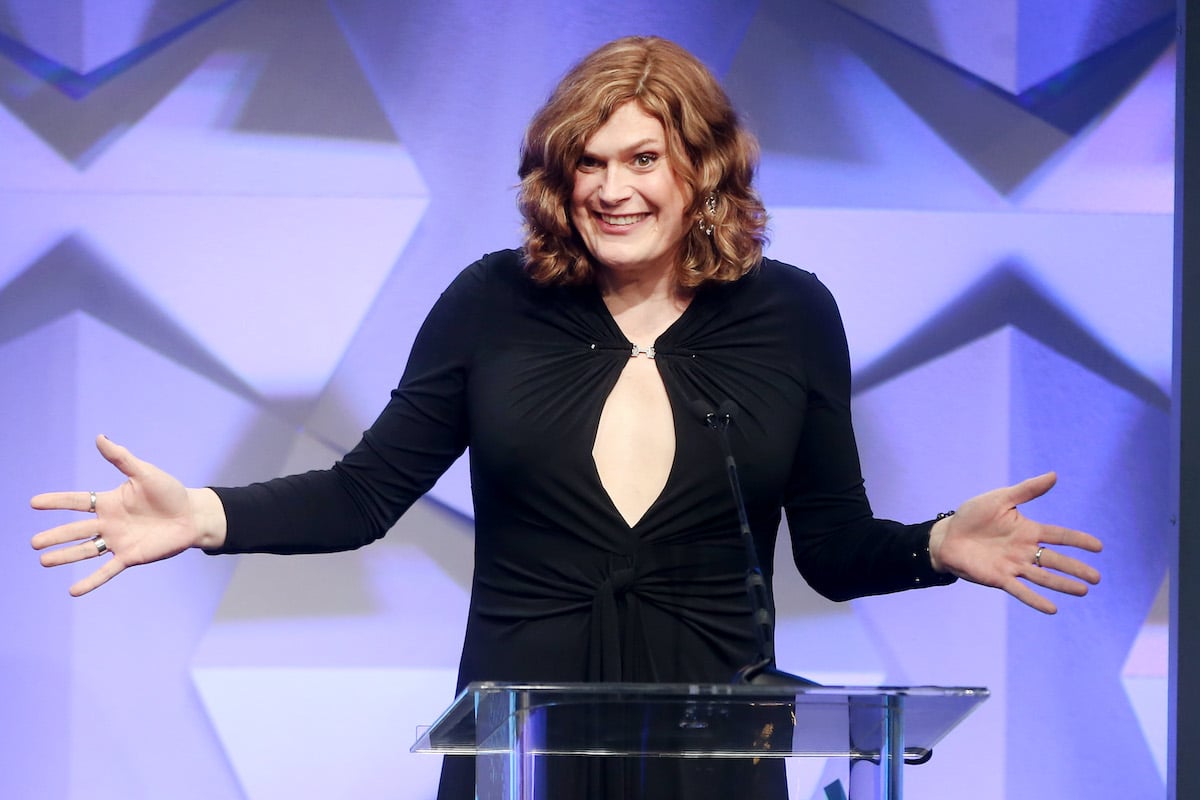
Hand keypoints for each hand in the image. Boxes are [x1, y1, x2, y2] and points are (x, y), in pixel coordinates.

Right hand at [30, 435, 224, 596]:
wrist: (192, 515)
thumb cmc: (170, 492)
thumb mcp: (145, 473)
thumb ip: (121, 459)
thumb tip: (100, 437)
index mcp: (109, 502)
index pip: (77, 501)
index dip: (56, 501)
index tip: (34, 502)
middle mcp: (109, 523)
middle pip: (76, 529)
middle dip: (55, 535)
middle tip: (34, 542)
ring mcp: (118, 541)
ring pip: (85, 550)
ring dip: (65, 556)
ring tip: (44, 561)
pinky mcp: (130, 557)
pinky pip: (107, 570)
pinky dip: (91, 581)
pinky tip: (73, 591)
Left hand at [928, 472, 1101, 613]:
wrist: (946, 536)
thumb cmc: (972, 516)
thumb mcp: (1000, 499)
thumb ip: (1027, 490)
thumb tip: (1054, 475)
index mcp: (1027, 531)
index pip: (1058, 536)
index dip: (1078, 540)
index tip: (1098, 546)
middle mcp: (1024, 550)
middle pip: (1055, 560)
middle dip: (1076, 568)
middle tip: (1097, 578)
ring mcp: (1013, 566)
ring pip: (1043, 577)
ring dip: (1063, 584)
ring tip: (1083, 591)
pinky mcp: (999, 578)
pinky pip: (1021, 590)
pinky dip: (1035, 600)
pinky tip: (1052, 609)